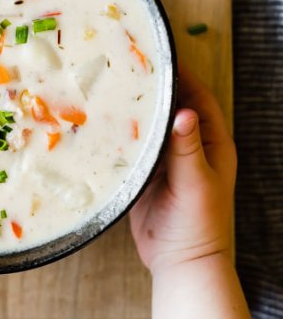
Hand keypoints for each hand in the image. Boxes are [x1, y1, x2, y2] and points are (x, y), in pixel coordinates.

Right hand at [129, 65, 235, 273]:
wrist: (180, 262)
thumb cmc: (200, 225)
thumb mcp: (197, 184)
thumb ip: (189, 149)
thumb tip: (184, 112)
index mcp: (212, 145)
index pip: (199, 100)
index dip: (184, 77)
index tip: (164, 58)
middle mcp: (189, 146)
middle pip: (173, 107)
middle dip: (157, 88)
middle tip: (133, 68)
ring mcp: (167, 159)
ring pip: (153, 125)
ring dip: (138, 110)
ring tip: (116, 89)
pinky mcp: (147, 172)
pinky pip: (136, 146)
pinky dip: (125, 133)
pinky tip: (107, 123)